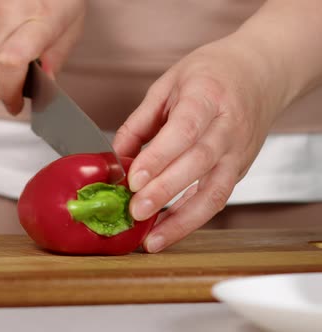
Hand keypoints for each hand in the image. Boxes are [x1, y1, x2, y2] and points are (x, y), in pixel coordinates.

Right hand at [0, 0, 85, 113]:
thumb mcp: (71, 26)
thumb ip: (56, 59)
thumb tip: (44, 88)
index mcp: (36, 18)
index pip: (11, 64)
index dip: (10, 93)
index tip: (17, 105)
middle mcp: (3, 13)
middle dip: (0, 93)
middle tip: (15, 94)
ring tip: (8, 71)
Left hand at [113, 35, 289, 252]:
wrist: (262, 70)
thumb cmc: (212, 73)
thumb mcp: (168, 84)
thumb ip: (139, 122)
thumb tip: (115, 158)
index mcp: (207, 96)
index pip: (185, 130)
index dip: (159, 157)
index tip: (134, 179)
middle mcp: (228, 127)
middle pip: (198, 163)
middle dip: (164, 191)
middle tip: (134, 211)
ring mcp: (238, 151)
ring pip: (215, 192)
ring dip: (182, 220)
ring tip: (152, 240)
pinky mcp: (240, 169)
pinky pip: (218, 199)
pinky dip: (192, 219)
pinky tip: (168, 231)